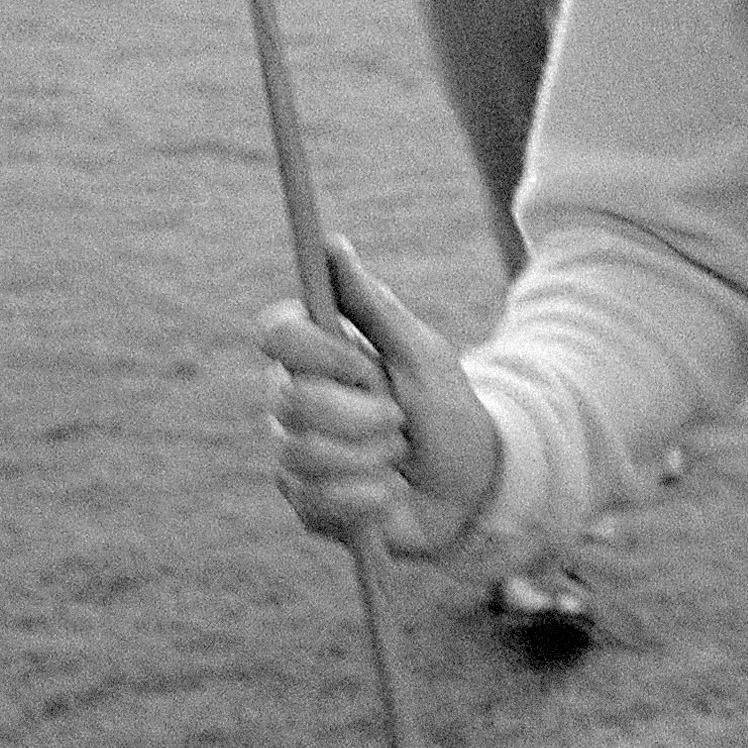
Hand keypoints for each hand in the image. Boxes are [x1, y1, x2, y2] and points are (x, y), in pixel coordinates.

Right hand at [258, 240, 498, 554]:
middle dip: (361, 413)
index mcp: (318, 355)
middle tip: (399, 417)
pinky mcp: (304, 504)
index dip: (314, 350)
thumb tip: (332, 244)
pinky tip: (387, 492)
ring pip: (303, 452)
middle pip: (290, 399)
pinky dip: (368, 494)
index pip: (275, 332)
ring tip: (398, 454)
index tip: (363, 364)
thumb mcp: (420, 353)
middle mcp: (294, 401)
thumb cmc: (446, 410)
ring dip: (371, 455)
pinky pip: (316, 498)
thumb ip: (372, 305)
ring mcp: (294, 454)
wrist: (472, 485)